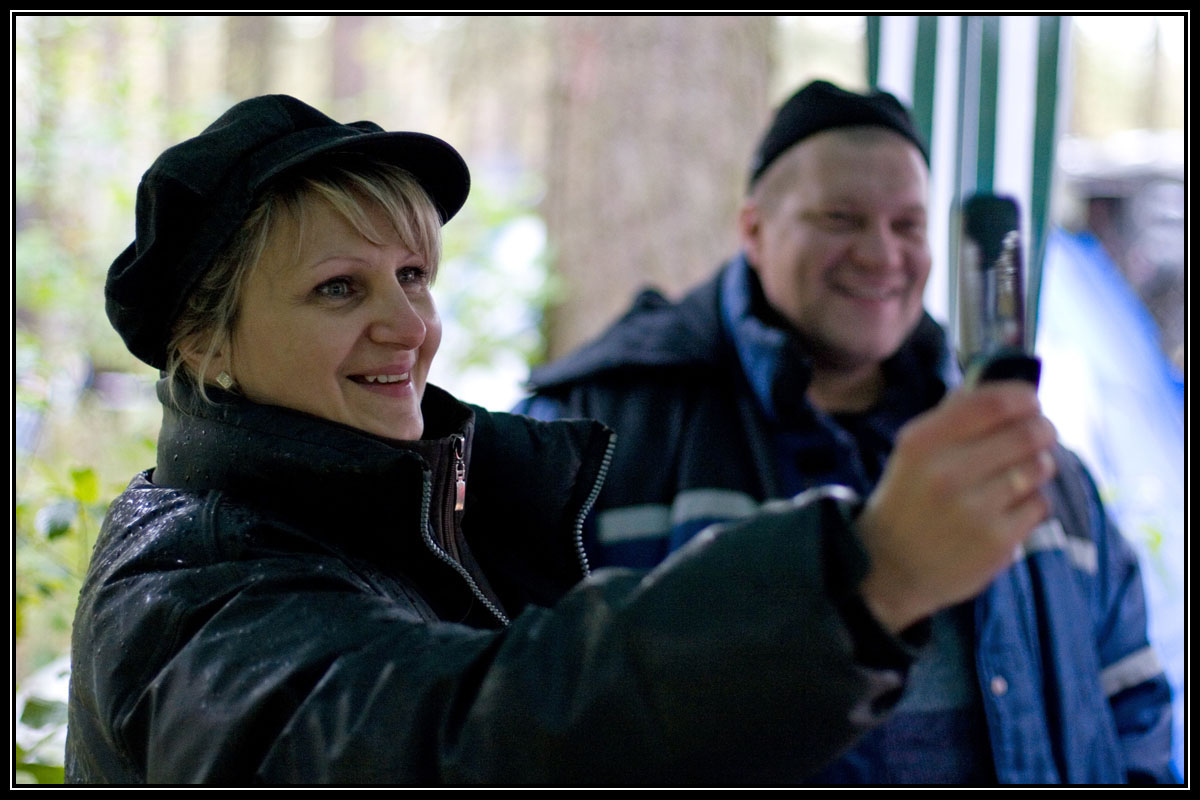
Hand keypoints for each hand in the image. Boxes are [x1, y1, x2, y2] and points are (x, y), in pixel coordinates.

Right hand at [856, 381, 1056, 631]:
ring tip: (1021, 474)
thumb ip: (953, 416)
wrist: (889, 567)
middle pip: (1027, 432)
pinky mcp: (997, 541)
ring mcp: (974, 509)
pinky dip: (1032, 502)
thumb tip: (1004, 387)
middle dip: (1042, 430)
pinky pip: (1040, 505)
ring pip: (1039, 468)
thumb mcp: (914, 451)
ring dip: (1039, 466)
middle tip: (1040, 434)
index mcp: (923, 442)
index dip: (1023, 397)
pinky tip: (1010, 508)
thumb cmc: (909, 499)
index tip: (1031, 401)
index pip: (993, 403)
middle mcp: (946, 473)